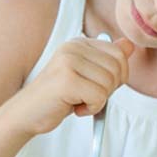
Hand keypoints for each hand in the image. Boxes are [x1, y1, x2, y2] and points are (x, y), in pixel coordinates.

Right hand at [14, 37, 134, 134]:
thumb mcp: (86, 75)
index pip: (119, 54)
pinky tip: (75, 108)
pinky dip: (92, 109)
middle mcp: (73, 47)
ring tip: (78, 101)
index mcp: (79, 43)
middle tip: (87, 96)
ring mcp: (69, 62)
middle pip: (117, 68)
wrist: (26, 113)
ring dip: (98, 100)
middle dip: (109, 89)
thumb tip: (129, 44)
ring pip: (109, 83)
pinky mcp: (67, 80)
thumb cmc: (58, 97)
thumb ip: (107, 59)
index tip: (96, 86)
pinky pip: (99, 97)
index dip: (117, 77)